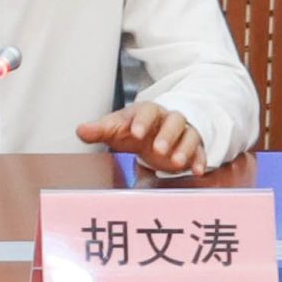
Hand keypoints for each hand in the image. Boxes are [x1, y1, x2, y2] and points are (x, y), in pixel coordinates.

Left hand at [78, 99, 209, 176]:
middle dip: (166, 135)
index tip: (135, 132)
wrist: (153, 132)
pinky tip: (196, 171)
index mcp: (148, 111)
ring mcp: (183, 132)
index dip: (142, 121)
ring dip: (184, 148)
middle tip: (158, 149)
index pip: (147, 110)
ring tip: (176, 163)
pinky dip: (199, 160)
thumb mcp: (116, 128)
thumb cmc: (132, 128)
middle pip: (173, 121)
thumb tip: (81, 130)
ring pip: (188, 135)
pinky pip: (200, 151)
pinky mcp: (194, 147)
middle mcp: (168, 119)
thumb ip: (100, 130)